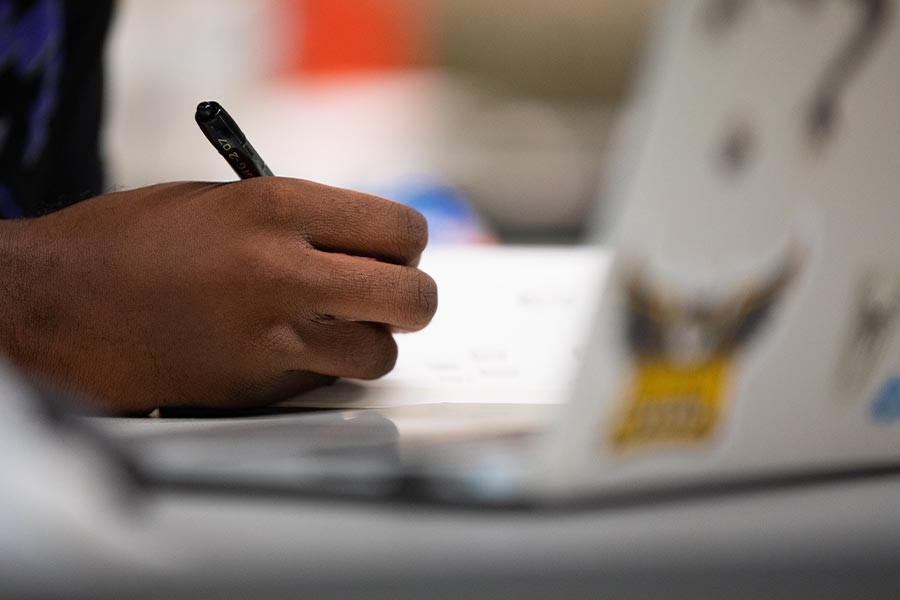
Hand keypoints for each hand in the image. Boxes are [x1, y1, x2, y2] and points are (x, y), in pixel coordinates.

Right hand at [0, 178, 436, 412]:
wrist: (52, 303)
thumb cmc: (129, 241)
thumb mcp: (223, 200)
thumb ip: (304, 221)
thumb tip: (366, 245)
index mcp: (276, 207)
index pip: (402, 230)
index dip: (405, 244)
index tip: (393, 251)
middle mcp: (282, 273)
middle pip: (413, 298)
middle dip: (410, 298)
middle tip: (387, 294)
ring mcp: (269, 339)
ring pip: (379, 354)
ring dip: (369, 342)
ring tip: (335, 327)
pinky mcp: (253, 389)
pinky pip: (325, 383)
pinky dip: (321, 369)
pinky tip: (283, 348)